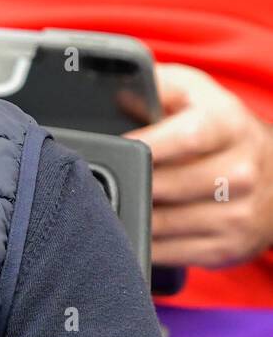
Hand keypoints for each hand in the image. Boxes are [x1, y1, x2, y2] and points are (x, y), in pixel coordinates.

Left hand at [125, 63, 272, 267]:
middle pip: (165, 185)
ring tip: (105, 202)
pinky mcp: (229, 246)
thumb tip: (114, 92)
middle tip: (96, 179)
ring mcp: (239, 214)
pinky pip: (171, 251)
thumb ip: (155, 86)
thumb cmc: (217, 125)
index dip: (143, 145)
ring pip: (164, 222)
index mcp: (227, 126)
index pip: (184, 138)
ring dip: (129, 214)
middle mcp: (240, 172)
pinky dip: (143, 242)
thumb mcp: (192, 92)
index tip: (111, 148)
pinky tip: (127, 228)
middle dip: (127, 183)